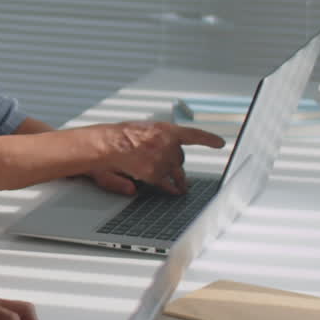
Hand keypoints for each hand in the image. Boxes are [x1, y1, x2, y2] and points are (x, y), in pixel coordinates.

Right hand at [91, 121, 224, 194]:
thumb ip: (146, 148)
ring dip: (176, 178)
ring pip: (175, 172)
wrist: (100, 145)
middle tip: (173, 170)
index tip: (220, 142)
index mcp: (163, 129)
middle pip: (180, 157)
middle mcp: (166, 142)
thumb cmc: (111, 138)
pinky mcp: (154, 173)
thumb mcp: (133, 134)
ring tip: (179, 186)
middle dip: (176, 163)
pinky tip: (172, 190)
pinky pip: (166, 184)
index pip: (191, 134)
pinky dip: (169, 188)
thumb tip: (152, 159)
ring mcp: (161, 158)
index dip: (207, 138)